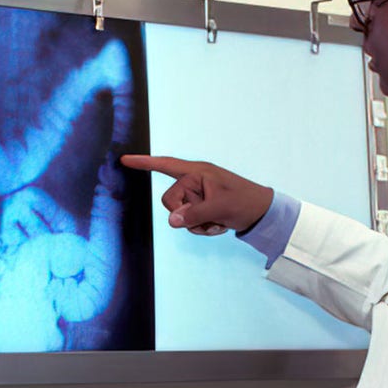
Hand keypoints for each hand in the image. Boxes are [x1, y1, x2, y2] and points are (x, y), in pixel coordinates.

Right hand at [120, 155, 272, 234]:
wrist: (262, 213)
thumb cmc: (244, 201)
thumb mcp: (219, 207)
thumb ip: (193, 214)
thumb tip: (172, 221)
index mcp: (197, 172)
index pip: (166, 165)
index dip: (144, 163)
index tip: (125, 160)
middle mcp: (194, 182)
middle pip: (169, 201)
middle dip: (186, 213)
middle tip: (210, 214)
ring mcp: (197, 196)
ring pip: (179, 216)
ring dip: (197, 224)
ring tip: (218, 220)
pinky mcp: (201, 208)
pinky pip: (189, 223)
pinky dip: (203, 227)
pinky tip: (219, 224)